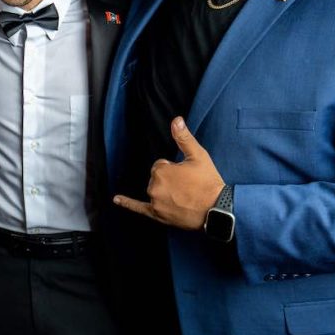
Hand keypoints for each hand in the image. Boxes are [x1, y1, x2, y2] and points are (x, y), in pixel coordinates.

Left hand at [113, 116, 225, 230]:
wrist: (217, 209)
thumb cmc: (208, 182)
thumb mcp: (198, 156)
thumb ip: (183, 137)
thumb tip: (176, 120)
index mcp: (161, 170)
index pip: (161, 165)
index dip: (175, 169)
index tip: (187, 176)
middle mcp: (154, 186)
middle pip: (156, 178)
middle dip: (169, 180)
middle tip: (188, 187)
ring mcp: (155, 201)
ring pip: (154, 191)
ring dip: (164, 192)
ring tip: (184, 197)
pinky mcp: (157, 214)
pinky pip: (138, 208)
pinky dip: (127, 203)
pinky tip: (116, 199)